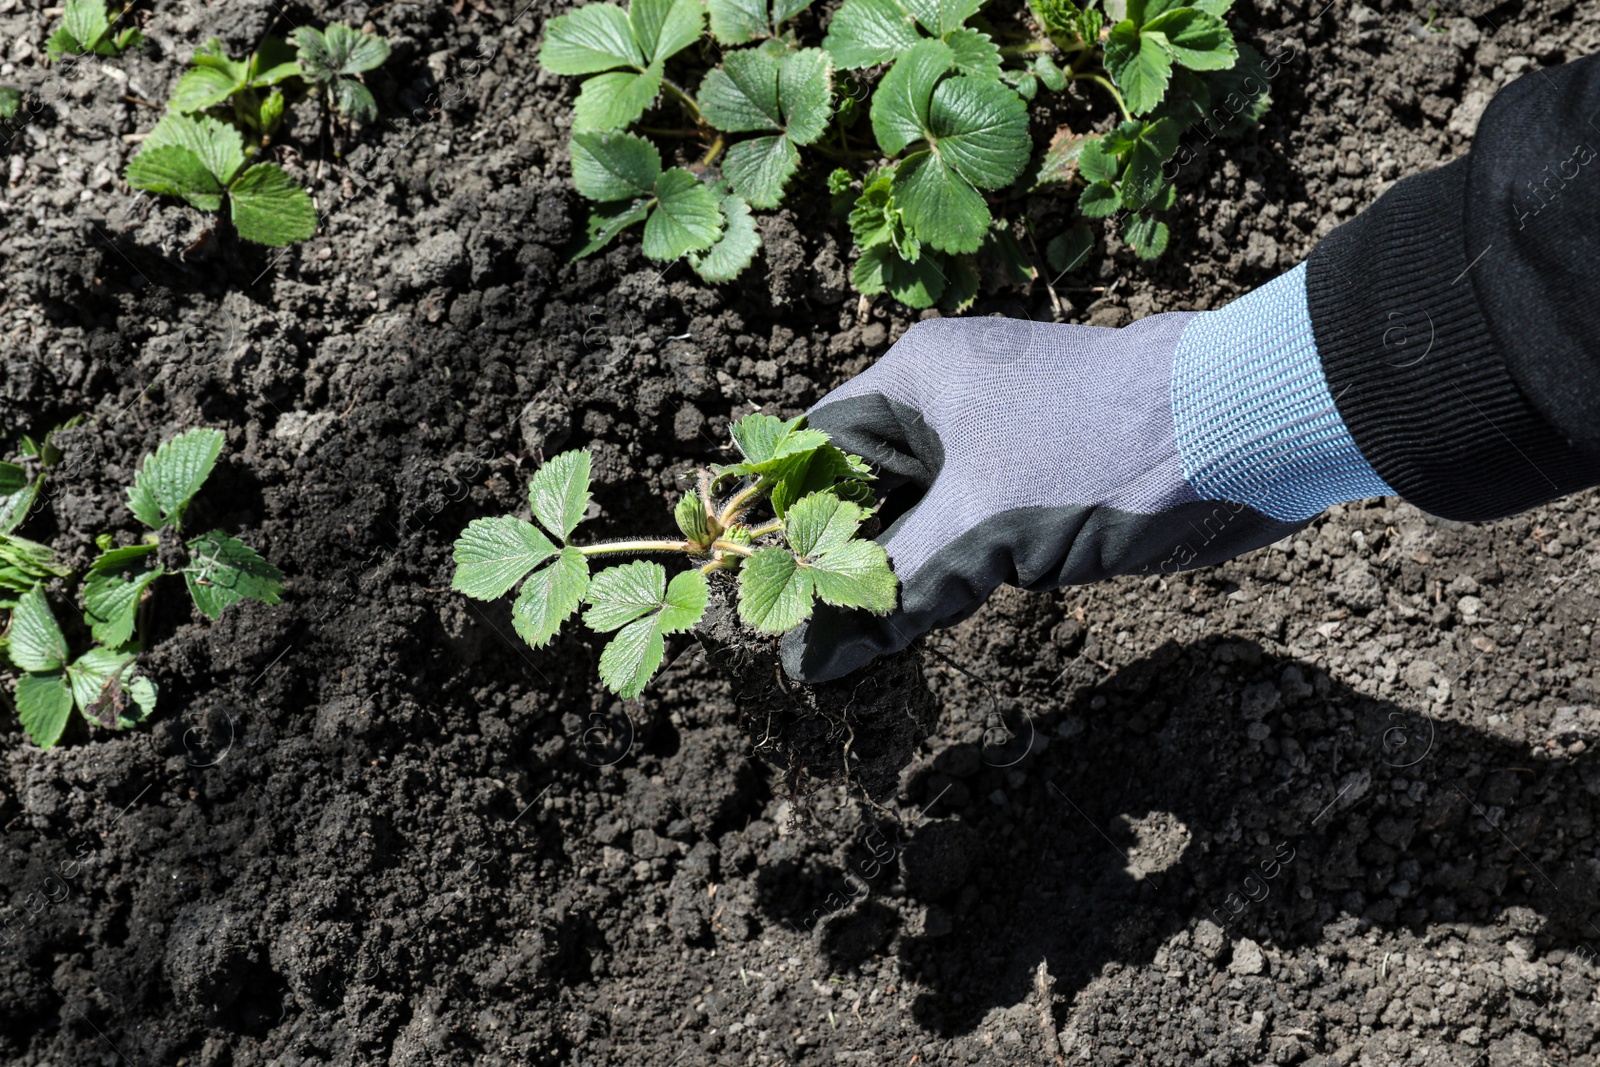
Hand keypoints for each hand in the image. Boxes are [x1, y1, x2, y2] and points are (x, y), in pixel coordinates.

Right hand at [781, 265, 1385, 682]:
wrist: (1246, 429)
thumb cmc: (1101, 453)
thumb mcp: (980, 527)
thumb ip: (889, 593)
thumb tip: (806, 662)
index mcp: (914, 379)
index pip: (812, 449)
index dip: (781, 519)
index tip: (761, 591)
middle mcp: (946, 399)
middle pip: (861, 484)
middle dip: (836, 556)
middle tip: (802, 636)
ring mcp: (999, 435)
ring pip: (919, 511)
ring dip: (894, 572)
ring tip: (852, 645)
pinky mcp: (1043, 474)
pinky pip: (970, 526)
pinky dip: (947, 571)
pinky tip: (928, 619)